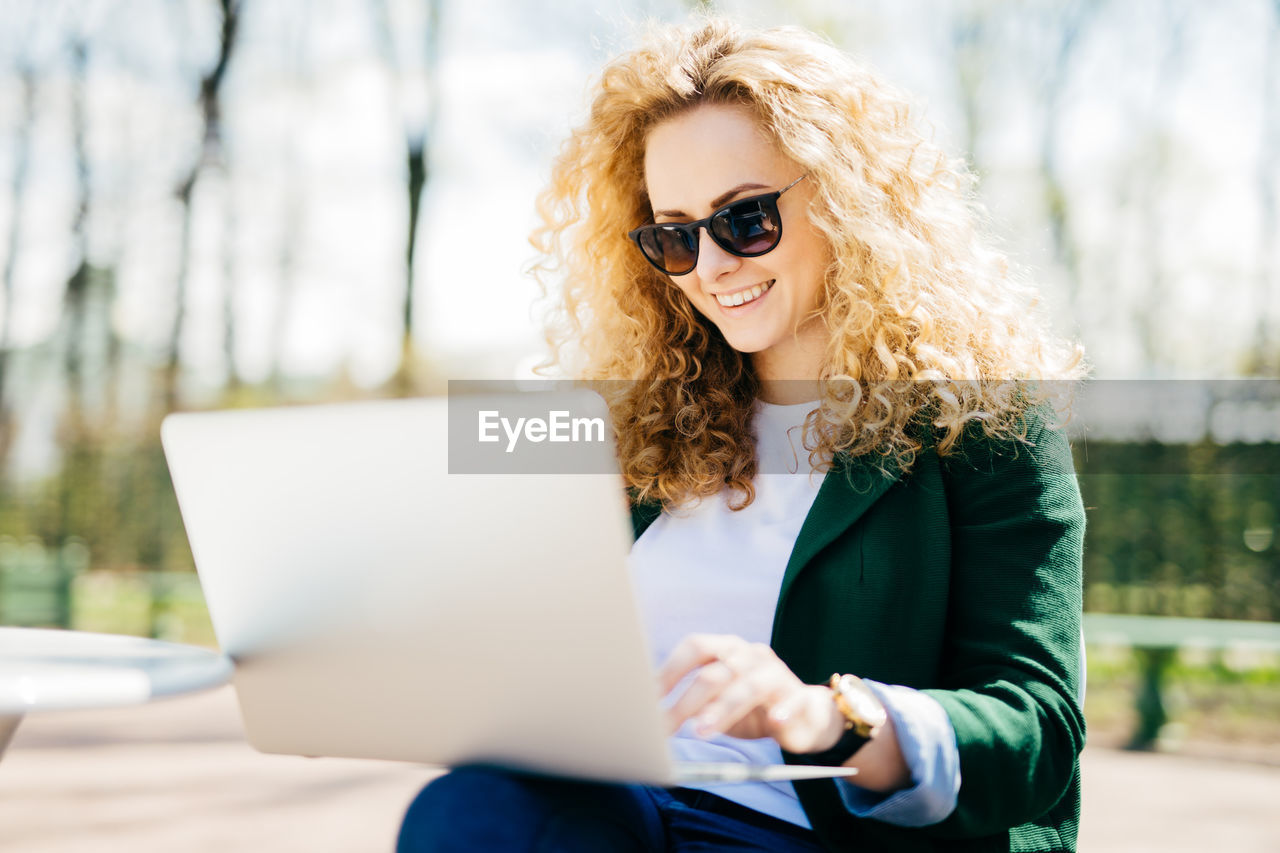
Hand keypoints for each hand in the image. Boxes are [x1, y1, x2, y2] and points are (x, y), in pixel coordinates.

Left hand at [656, 633, 844, 754]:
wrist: (805, 717)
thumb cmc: (750, 708)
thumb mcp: (717, 704)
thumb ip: (693, 705)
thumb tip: (653, 718)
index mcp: (727, 649)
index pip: (695, 647)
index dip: (669, 670)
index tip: (648, 698)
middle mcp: (751, 655)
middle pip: (716, 672)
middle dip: (687, 701)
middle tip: (666, 727)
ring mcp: (778, 675)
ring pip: (748, 686)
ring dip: (723, 708)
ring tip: (702, 731)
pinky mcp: (803, 698)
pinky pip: (795, 701)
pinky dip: (785, 710)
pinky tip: (776, 722)